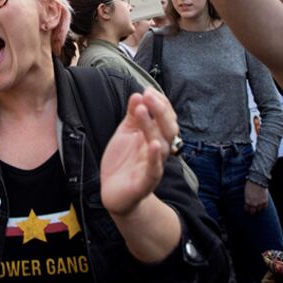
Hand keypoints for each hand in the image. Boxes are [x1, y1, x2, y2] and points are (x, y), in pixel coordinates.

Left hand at [101, 89, 179, 215]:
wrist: (114, 192)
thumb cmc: (123, 160)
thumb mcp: (126, 132)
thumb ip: (132, 115)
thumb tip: (137, 94)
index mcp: (154, 136)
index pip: (166, 117)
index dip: (160, 103)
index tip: (148, 90)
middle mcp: (158, 150)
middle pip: (168, 129)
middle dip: (160, 111)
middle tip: (148, 95)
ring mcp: (153, 165)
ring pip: (161, 145)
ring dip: (152, 126)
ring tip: (141, 110)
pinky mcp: (145, 183)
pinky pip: (155, 170)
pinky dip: (155, 158)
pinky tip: (154, 145)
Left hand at [244, 181, 268, 213]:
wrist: (257, 180)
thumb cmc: (250, 184)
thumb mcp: (246, 192)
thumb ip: (247, 198)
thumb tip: (248, 201)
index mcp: (247, 201)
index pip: (246, 209)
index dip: (247, 209)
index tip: (247, 209)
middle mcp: (253, 204)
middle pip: (252, 211)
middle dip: (252, 211)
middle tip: (252, 210)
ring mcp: (259, 203)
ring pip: (259, 209)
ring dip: (258, 208)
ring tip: (257, 206)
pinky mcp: (265, 201)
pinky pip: (264, 206)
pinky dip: (263, 205)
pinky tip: (262, 204)